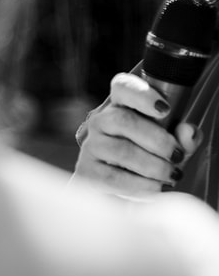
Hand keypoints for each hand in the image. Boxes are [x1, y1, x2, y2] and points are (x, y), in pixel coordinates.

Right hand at [72, 71, 200, 196]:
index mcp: (122, 105)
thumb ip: (185, 136)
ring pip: (121, 151)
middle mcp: (101, 120)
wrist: (128, 186)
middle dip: (157, 141)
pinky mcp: (86, 170)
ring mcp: (91, 145)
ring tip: (172, 175)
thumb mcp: (175, 144)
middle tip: (177, 156)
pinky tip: (156, 188)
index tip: (165, 109)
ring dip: (153, 166)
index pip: (123, 87)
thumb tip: (188, 131)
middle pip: (122, 120)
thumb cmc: (153, 157)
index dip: (142, 95)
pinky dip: (140, 185)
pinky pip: (113, 177)